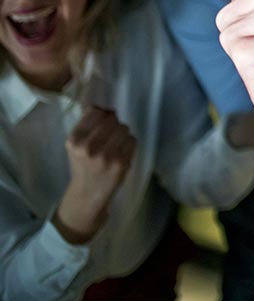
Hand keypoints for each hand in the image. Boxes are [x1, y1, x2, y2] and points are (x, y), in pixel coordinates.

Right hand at [54, 107, 134, 243]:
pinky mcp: (121, 162)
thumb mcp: (76, 145)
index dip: (102, 114)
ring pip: (124, 128)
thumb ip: (87, 125)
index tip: (103, 120)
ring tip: (115, 143)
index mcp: (74, 140)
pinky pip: (132, 140)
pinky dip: (129, 143)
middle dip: (113, 123)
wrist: (88, 192)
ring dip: (122, 133)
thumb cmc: (83, 165)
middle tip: (111, 133)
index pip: (95, 112)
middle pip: (111, 119)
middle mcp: (88, 147)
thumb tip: (104, 108)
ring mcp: (106, 156)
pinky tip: (121, 152)